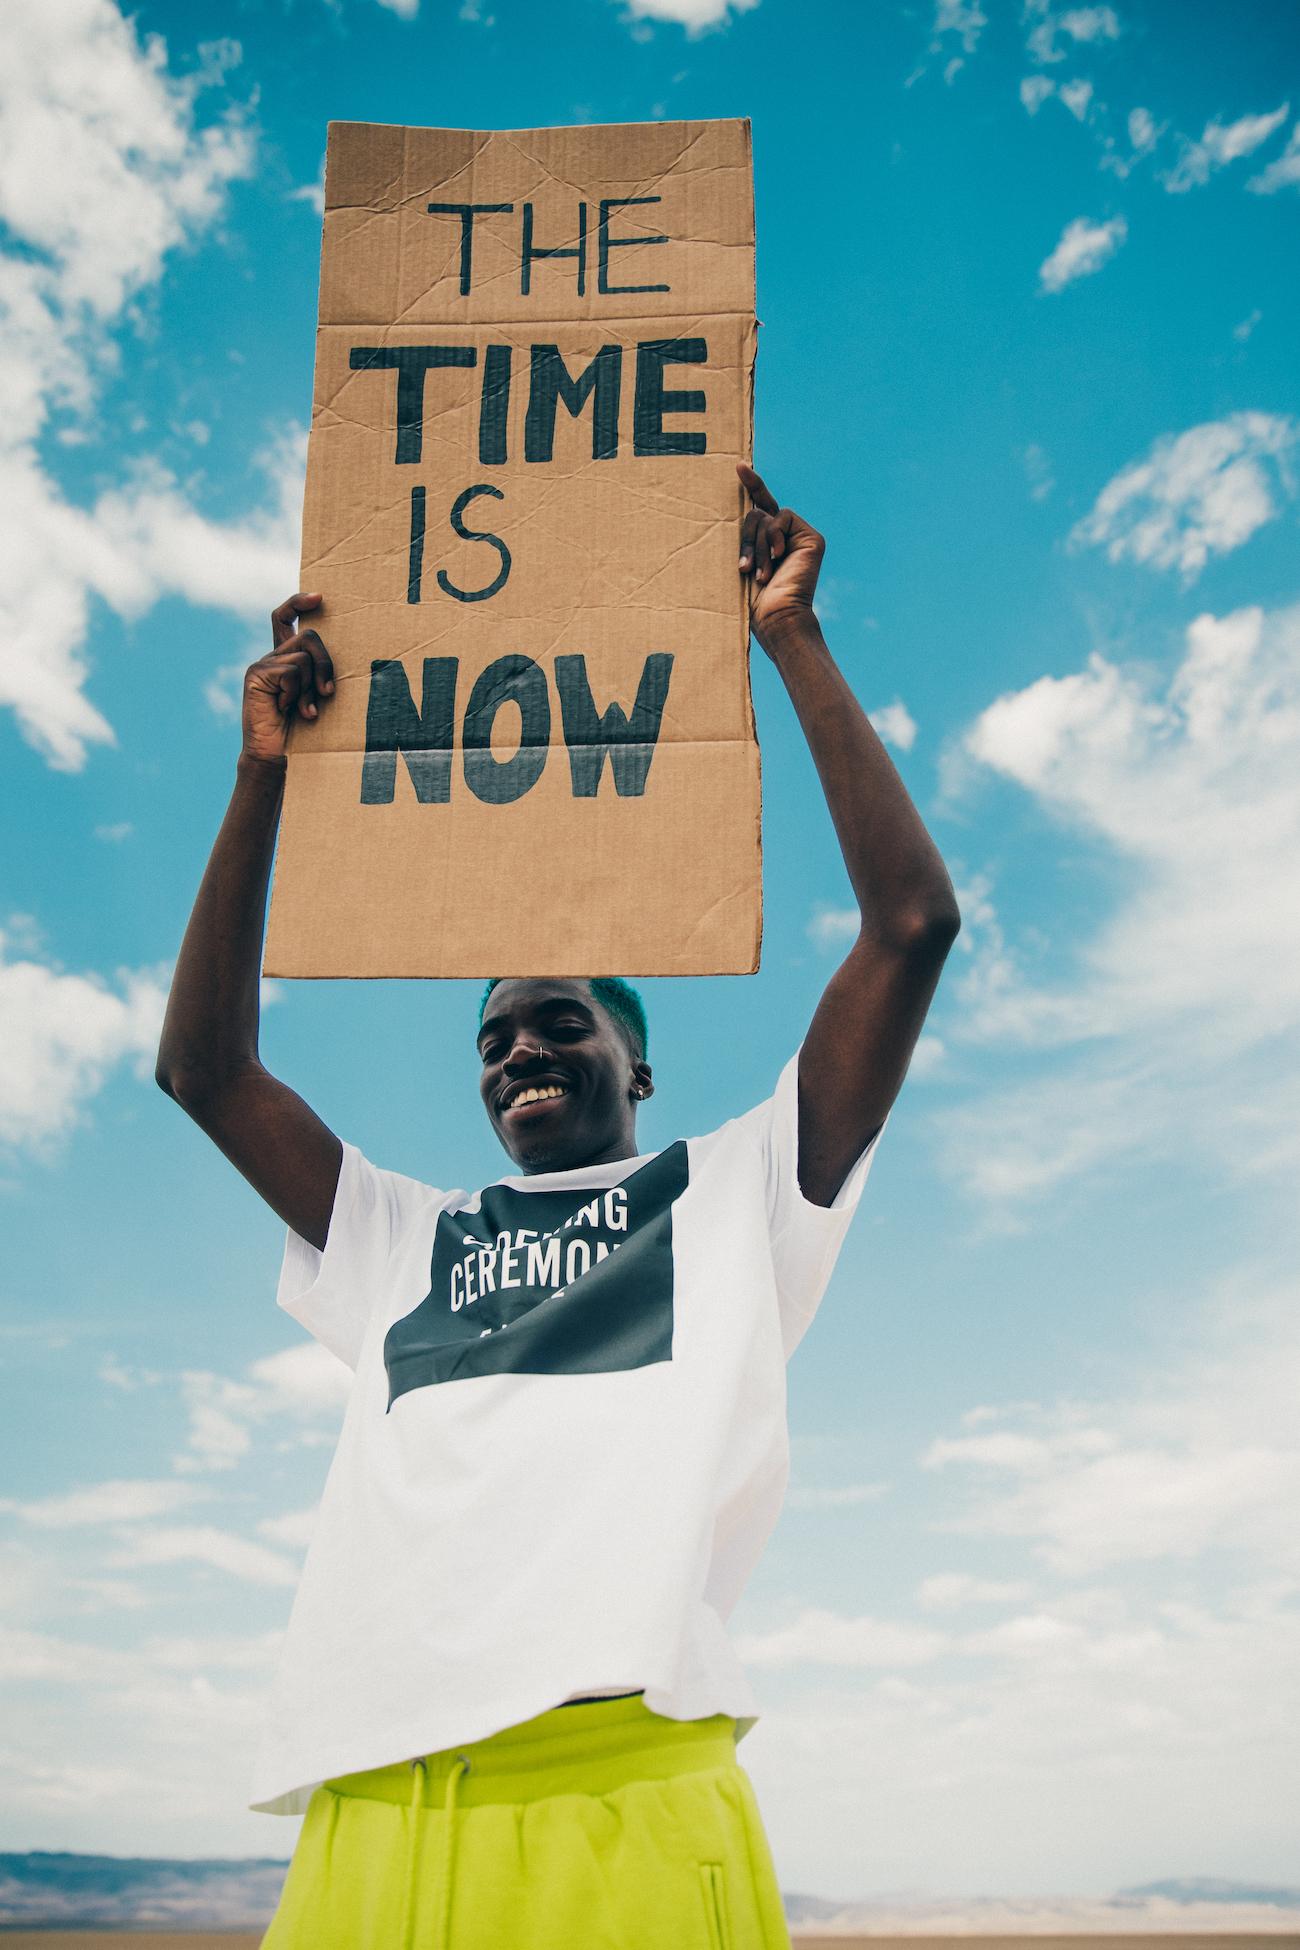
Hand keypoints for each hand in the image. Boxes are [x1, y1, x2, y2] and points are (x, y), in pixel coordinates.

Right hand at [242, 593, 334, 763]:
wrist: (277, 756)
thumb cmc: (303, 731)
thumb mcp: (316, 695)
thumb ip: (320, 674)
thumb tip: (337, 666)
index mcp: (285, 658)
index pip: (284, 617)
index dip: (298, 602)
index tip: (320, 597)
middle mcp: (272, 657)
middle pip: (309, 636)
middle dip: (326, 664)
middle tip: (327, 692)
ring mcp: (262, 665)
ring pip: (303, 656)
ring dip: (310, 688)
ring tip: (304, 710)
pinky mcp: (256, 674)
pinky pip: (290, 671)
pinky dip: (296, 693)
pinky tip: (287, 709)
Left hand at [737, 463, 824, 653]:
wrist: (776, 617)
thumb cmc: (753, 602)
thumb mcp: (741, 560)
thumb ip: (745, 534)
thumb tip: (743, 508)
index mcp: (768, 544)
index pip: (759, 509)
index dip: (752, 485)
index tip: (740, 466)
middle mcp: (785, 538)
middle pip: (755, 514)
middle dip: (746, 539)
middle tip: (744, 568)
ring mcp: (800, 537)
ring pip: (766, 516)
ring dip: (758, 545)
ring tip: (761, 573)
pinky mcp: (812, 538)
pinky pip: (782, 517)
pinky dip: (774, 536)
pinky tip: (778, 557)